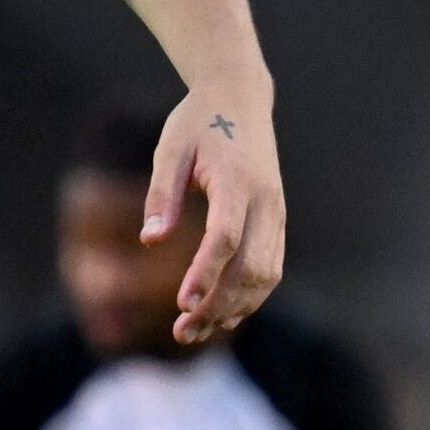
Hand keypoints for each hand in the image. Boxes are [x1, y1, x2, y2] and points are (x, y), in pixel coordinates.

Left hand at [146, 98, 287, 343]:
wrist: (239, 99)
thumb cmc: (197, 123)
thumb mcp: (169, 149)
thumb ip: (161, 194)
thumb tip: (150, 240)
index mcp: (236, 179)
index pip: (225, 236)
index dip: (205, 273)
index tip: (181, 303)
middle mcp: (266, 200)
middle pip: (251, 267)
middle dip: (218, 304)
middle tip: (181, 331)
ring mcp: (277, 213)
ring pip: (267, 275)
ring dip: (234, 309)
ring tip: (195, 330)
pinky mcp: (278, 222)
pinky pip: (271, 270)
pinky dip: (248, 298)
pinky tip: (219, 314)